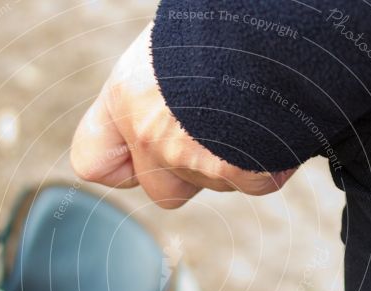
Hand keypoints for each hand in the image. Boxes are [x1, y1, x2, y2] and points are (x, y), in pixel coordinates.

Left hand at [70, 24, 295, 208]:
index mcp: (125, 95)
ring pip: (214, 184)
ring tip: (254, 108)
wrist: (270, 20)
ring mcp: (190, 156)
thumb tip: (171, 110)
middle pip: (163, 190)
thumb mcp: (171, 43)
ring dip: (234, 160)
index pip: (92, 162)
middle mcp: (149, 134)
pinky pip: (256, 182)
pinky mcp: (236, 170)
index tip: (146, 147)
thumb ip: (156, 89)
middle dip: (190, 172)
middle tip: (218, 126)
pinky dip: (271, 162)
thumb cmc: (223, 20)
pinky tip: (278, 126)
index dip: (122, 164)